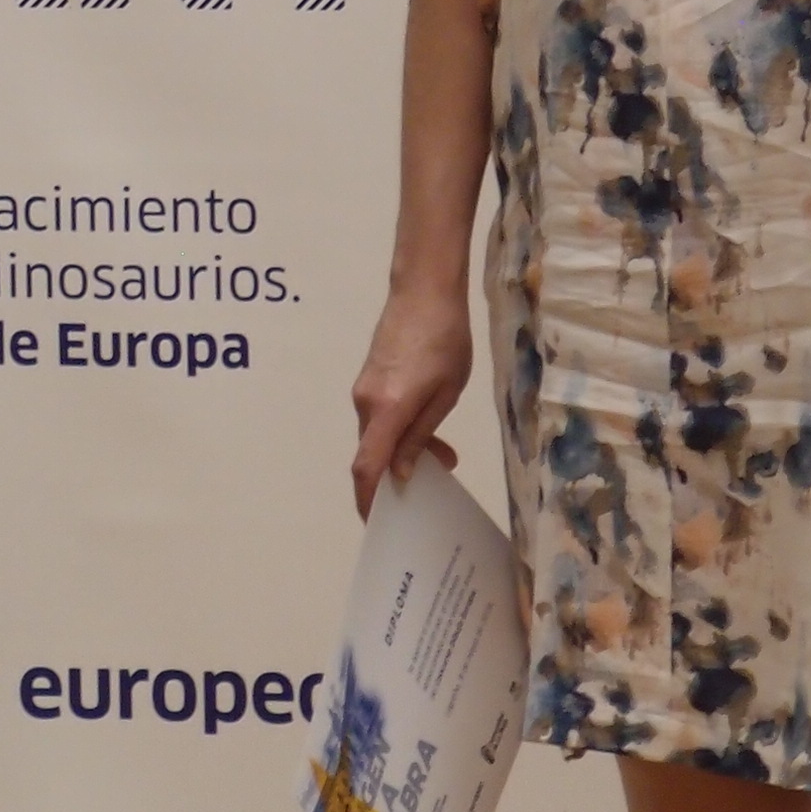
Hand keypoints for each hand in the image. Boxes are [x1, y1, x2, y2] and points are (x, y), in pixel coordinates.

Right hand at [349, 282, 472, 518]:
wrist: (425, 288)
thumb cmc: (446, 339)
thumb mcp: (446, 393)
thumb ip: (422, 434)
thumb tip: (399, 472)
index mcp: (386, 409)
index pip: (366, 467)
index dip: (368, 500)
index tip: (377, 523)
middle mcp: (365, 402)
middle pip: (371, 453)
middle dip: (396, 474)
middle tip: (437, 476)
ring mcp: (364, 387)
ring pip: (377, 433)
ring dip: (402, 449)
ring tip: (442, 449)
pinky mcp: (370, 376)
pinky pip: (378, 415)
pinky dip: (397, 428)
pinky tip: (426, 422)